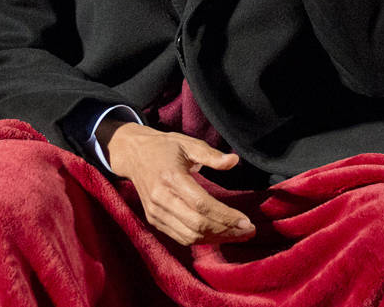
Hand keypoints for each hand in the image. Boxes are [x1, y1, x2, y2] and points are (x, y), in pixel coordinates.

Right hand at [99, 121, 254, 245]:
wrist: (134, 155)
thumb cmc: (165, 147)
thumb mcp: (188, 143)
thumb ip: (211, 154)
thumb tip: (234, 161)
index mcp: (171, 179)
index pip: (202, 205)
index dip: (225, 216)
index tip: (246, 221)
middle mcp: (162, 200)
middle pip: (197, 224)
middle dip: (226, 231)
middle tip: (249, 230)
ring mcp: (156, 213)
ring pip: (189, 235)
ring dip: (216, 238)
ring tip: (239, 235)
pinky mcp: (154, 220)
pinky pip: (180, 236)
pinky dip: (201, 239)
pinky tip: (219, 234)